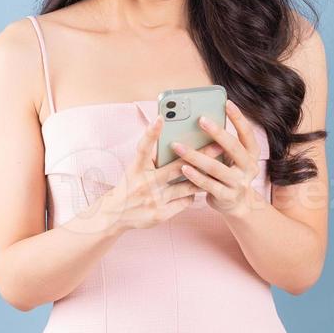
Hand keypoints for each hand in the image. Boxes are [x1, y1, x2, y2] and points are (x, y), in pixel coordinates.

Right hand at [92, 119, 208, 233]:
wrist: (116, 214)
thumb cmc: (130, 185)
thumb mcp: (135, 169)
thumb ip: (151, 157)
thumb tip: (172, 139)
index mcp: (136, 168)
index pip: (143, 148)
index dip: (151, 133)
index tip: (160, 118)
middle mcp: (145, 183)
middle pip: (177, 167)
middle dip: (199, 155)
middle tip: (217, 145)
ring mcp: (154, 200)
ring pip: (186, 186)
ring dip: (202, 177)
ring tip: (217, 167)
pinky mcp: (161, 214)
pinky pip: (185, 201)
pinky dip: (191, 194)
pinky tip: (193, 190)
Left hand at [169, 99, 262, 217]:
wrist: (238, 205)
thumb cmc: (229, 173)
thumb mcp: (231, 157)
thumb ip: (222, 143)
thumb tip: (200, 120)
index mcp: (251, 154)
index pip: (247, 133)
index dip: (238, 118)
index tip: (226, 103)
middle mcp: (249, 168)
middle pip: (234, 148)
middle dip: (217, 133)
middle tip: (200, 119)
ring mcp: (239, 184)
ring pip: (216, 168)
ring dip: (196, 156)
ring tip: (177, 145)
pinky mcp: (226, 197)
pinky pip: (209, 185)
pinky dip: (195, 176)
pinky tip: (182, 167)